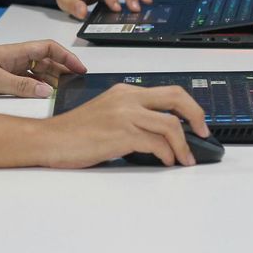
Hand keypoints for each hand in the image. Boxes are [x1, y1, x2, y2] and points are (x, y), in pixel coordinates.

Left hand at [0, 41, 85, 98]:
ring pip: (34, 72)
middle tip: (75, 85)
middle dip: (61, 71)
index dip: (66, 57)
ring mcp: (4, 68)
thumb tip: (47, 91)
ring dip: (48, 81)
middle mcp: (11, 58)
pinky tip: (36, 98)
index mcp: (13, 52)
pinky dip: (32, 88)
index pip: (47, 49)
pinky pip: (22, 81)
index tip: (80, 69)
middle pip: (44, 60)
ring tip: (60, 93)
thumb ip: (20, 86)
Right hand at [37, 83, 209, 167]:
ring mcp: (124, 114)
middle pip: (176, 98)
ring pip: (170, 124)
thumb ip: (131, 116)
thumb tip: (161, 133)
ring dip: (183, 145)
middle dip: (196, 117)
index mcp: (124, 91)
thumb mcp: (107, 115)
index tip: (197, 123)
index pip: (168, 91)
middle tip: (203, 134)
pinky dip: (167, 154)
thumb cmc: (74, 132)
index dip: (189, 107)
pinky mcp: (120, 133)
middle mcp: (126, 98)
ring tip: (184, 158)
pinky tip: (165, 161)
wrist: (49, 139)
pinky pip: (156, 143)